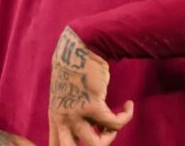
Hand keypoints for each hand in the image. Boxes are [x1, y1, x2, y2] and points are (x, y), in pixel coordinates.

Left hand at [48, 27, 133, 145]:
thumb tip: (91, 124)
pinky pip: (115, 124)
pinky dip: (125, 116)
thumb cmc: (75, 66)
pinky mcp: (94, 107)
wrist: (78, 47)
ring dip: (110, 136)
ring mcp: (77, 115)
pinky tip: (128, 105)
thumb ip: (72, 108)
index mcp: (56, 116)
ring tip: (114, 123)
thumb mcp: (67, 92)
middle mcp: (64, 119)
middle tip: (104, 136)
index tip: (92, 138)